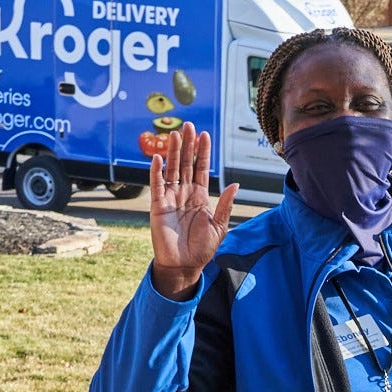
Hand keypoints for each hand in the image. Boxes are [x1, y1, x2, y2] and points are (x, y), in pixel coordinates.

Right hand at [149, 123, 237, 297]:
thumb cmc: (202, 249)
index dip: (203, 153)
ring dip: (173, 152)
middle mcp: (185, 194)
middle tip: (189, 126)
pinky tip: (159, 158)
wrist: (185, 265)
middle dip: (188, 145)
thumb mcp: (220, 226)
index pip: (202, 169)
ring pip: (172, 169)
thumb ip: (225, 205)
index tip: (206, 135)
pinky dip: (156, 172)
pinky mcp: (158, 206)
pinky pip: (157, 185)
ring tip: (175, 135)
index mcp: (200, 197)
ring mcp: (170, 198)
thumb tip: (235, 185)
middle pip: (186, 164)